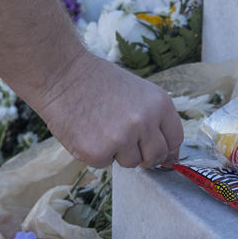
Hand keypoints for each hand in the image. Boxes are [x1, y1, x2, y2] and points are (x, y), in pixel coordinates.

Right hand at [33, 51, 183, 168]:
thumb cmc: (98, 81)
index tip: (163, 156)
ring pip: (130, 163)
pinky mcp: (98, 152)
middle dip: (144, 156)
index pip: (175, 139)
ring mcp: (122, 139)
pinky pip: (104, 164)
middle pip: (156, 156)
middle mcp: (145, 122)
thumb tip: (168, 154)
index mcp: (159, 104)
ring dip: (117, 152)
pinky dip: (95, 153)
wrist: (62, 74)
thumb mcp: (138, 92)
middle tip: (126, 143)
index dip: (168, 150)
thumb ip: (153, 119)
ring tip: (101, 127)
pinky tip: (86, 131)